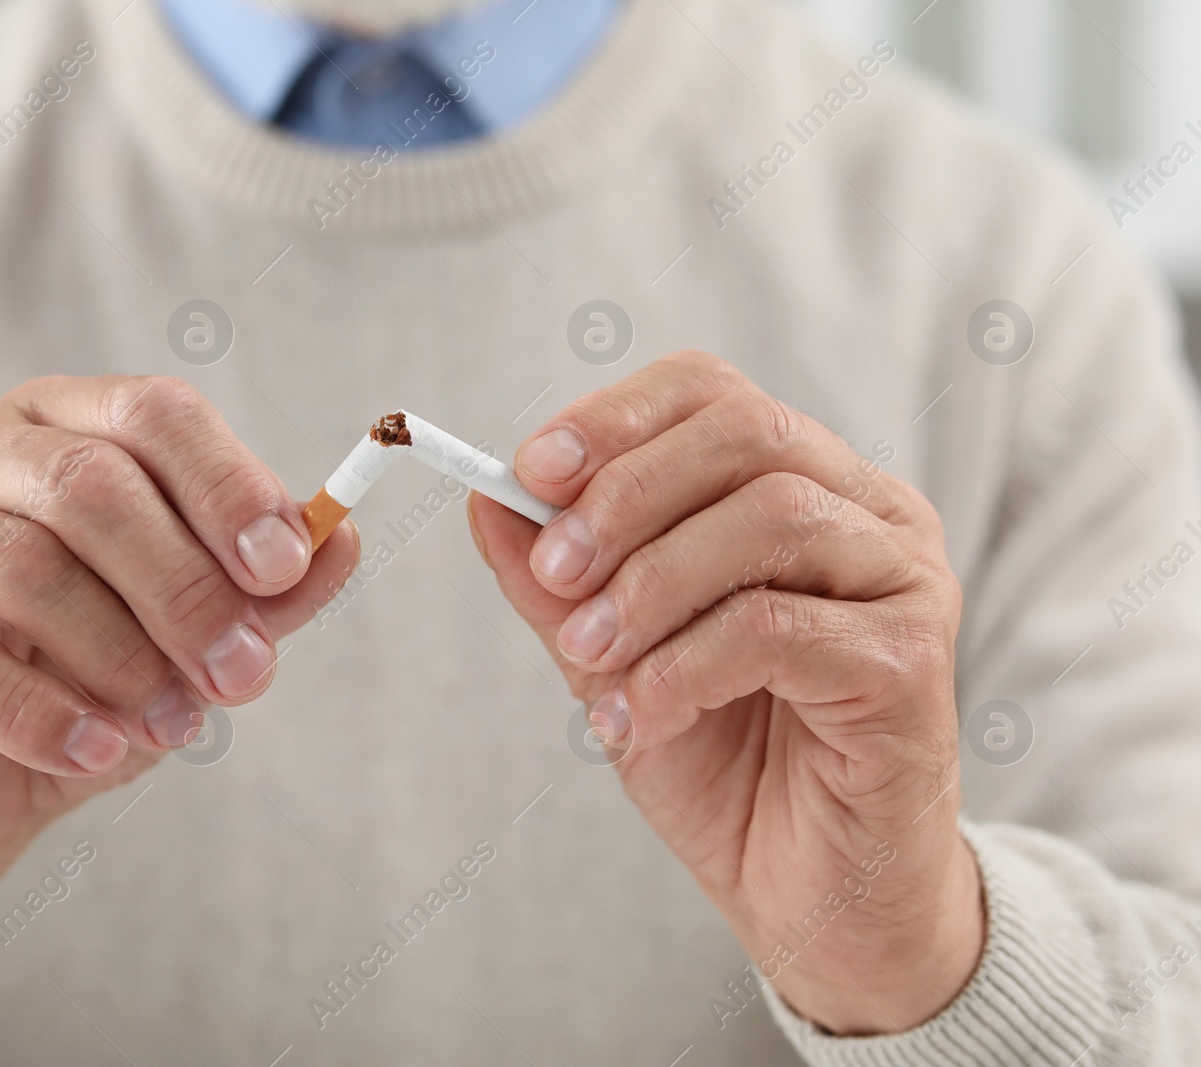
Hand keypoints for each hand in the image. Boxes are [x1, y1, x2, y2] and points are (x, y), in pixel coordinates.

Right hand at [0, 376, 356, 952]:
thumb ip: (262, 591)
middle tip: (244, 677)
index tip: (285, 569)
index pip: (152, 413)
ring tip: (173, 725)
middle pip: (91, 487)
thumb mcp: (189, 636)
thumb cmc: (83, 680)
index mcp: (59, 422)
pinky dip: (37, 712)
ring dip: (119, 658)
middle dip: (185, 590)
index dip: (227, 488)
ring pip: (22, 565)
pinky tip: (96, 752)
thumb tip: (343, 542)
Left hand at [469, 352, 981, 1033]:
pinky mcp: (912, 664)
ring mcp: (904, 583)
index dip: (617, 418)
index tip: (530, 470)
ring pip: (769, 519)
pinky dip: (684, 666)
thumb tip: (488, 500)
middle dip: (626, 496)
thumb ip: (560, 582)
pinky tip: (641, 716)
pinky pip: (780, 627)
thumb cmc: (725, 762)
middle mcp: (870, 517)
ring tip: (589, 658)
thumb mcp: (614, 659)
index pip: (714, 395)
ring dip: (651, 585)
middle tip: (556, 574)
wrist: (812, 899)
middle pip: (748, 434)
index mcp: (805, 488)